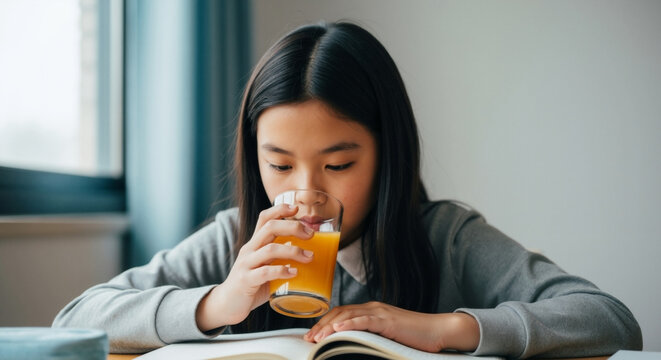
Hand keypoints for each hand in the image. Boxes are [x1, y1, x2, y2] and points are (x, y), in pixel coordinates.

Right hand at [196, 204, 314, 331]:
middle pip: (270, 227)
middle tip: (311, 235)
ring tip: (309, 257)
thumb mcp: (266, 266)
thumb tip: (310, 255)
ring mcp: (246, 264)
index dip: (280, 209)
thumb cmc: (252, 285)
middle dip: (293, 227)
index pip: (264, 218)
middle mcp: (249, 250)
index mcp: (255, 244)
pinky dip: (282, 271)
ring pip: (270, 249)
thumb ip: (281, 259)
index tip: (296, 208)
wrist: (226, 305)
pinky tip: (294, 273)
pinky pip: (265, 272)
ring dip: (293, 251)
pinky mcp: (246, 281)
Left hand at [303, 302, 479, 352]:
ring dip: (330, 326)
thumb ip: (370, 336)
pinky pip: (365, 321)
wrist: (438, 330)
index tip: (312, 335)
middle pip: (340, 312)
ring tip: (317, 337)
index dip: (325, 322)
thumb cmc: (415, 337)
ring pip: (348, 315)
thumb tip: (352, 346)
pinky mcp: (388, 321)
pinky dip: (349, 324)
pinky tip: (338, 329)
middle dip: (322, 325)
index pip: (341, 312)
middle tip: (308, 339)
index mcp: (371, 310)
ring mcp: (380, 312)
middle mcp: (373, 308)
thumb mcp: (387, 335)